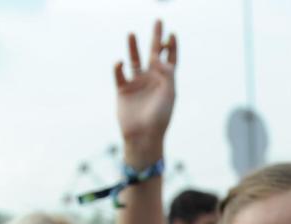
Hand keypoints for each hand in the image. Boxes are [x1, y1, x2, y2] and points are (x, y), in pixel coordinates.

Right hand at [115, 20, 176, 164]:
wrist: (143, 136)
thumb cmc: (160, 118)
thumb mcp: (169, 95)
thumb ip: (168, 75)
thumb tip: (160, 58)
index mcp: (165, 81)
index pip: (170, 59)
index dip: (172, 47)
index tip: (172, 34)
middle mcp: (151, 79)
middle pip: (153, 53)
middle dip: (156, 38)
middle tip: (158, 21)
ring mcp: (137, 83)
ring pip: (134, 60)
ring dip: (133, 47)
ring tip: (132, 33)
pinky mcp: (123, 90)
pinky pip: (119, 74)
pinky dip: (118, 67)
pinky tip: (120, 61)